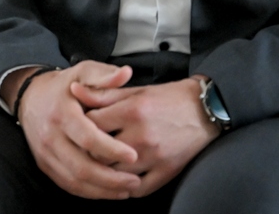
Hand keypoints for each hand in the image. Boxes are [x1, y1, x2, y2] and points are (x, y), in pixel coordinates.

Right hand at [14, 61, 142, 199]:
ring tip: (127, 189)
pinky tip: (108, 191)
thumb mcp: (83, 73)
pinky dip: (89, 192)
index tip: (133, 155)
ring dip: (103, 190)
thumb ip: (105, 75)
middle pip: (81, 166)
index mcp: (62, 113)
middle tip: (135, 180)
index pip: (87, 137)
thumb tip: (126, 74)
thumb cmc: (64, 86)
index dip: (111, 149)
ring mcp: (45, 152)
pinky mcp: (44, 164)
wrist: (30, 97)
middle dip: (111, 178)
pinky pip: (67, 184)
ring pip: (74, 180)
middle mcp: (50, 135)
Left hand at [78, 76, 219, 195]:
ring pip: (116, 174)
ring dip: (105, 171)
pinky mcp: (168, 171)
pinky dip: (127, 187)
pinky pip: (140, 189)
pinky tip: (121, 179)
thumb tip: (73, 90)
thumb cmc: (167, 99)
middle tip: (84, 149)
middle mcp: (142, 135)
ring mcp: (155, 156)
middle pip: (100, 153)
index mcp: (131, 111)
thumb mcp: (133, 90)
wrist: (204, 110)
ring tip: (100, 164)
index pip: (91, 125)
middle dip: (88, 152)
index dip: (81, 127)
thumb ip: (102, 94)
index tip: (79, 128)